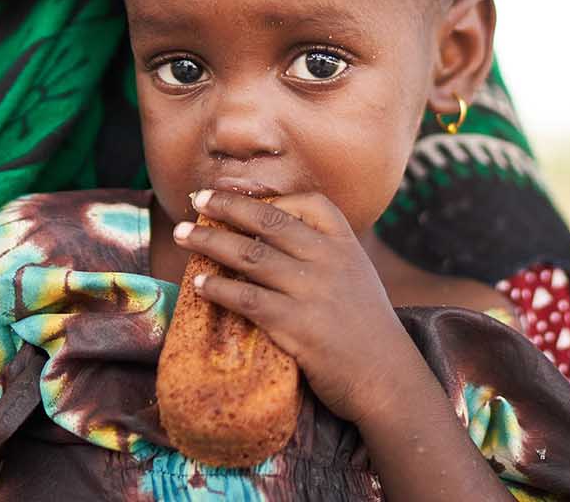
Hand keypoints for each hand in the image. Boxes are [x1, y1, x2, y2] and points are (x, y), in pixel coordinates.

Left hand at [173, 189, 419, 424]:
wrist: (387, 377)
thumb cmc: (367, 329)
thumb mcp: (356, 276)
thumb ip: (325, 254)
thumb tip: (272, 236)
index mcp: (346, 244)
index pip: (309, 202)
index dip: (270, 196)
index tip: (239, 193)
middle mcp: (329, 260)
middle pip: (268, 220)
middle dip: (227, 206)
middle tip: (197, 200)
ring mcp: (312, 291)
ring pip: (250, 255)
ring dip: (210, 242)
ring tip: (183, 234)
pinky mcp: (296, 324)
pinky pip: (246, 298)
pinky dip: (218, 288)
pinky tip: (199, 283)